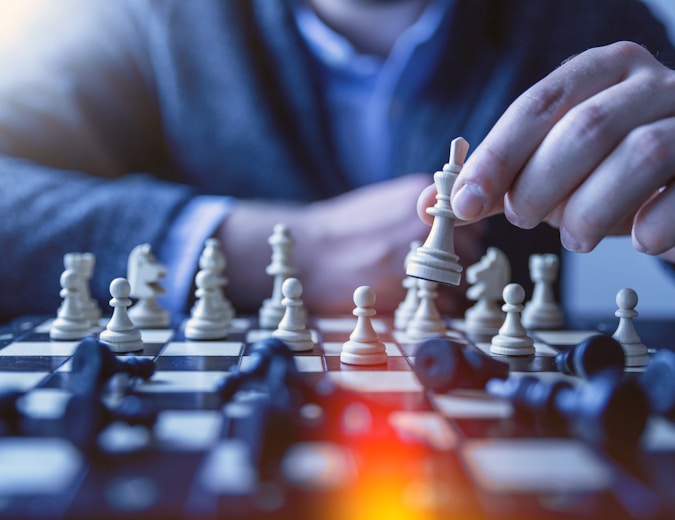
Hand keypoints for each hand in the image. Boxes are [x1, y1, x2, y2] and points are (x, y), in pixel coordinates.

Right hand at [219, 174, 482, 314]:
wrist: (308, 253)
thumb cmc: (342, 230)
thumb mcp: (383, 202)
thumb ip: (420, 210)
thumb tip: (451, 223)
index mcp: (419, 196)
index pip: (472, 220)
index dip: (463, 238)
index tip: (451, 248)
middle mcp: (423, 224)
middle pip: (470, 251)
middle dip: (456, 264)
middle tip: (433, 272)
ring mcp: (416, 256)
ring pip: (460, 280)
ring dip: (449, 288)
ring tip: (422, 288)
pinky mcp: (406, 289)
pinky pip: (445, 304)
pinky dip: (437, 308)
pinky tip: (414, 301)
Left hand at [425, 42, 674, 262]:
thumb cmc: (608, 170)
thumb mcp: (548, 168)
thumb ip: (496, 183)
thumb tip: (429, 206)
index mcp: (600, 73)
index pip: (537, 106)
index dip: (496, 157)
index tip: (463, 203)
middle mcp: (650, 85)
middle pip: (586, 128)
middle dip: (541, 186)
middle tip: (525, 218)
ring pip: (640, 155)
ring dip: (591, 210)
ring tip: (575, 236)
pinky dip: (652, 227)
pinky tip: (637, 238)